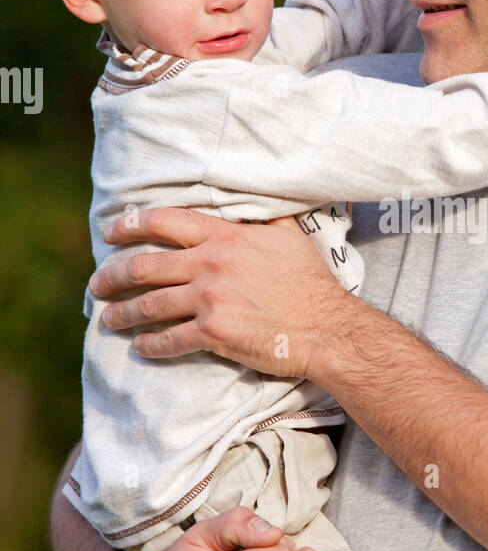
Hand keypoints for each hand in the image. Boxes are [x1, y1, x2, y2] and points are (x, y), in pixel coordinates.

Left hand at [89, 207, 353, 377]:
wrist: (327, 327)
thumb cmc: (311, 283)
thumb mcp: (288, 235)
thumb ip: (261, 217)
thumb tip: (247, 202)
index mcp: (226, 236)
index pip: (165, 222)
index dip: (131, 224)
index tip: (110, 233)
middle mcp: (211, 263)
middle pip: (145, 265)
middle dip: (113, 276)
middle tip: (97, 285)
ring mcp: (210, 299)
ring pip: (150, 305)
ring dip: (122, 313)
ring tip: (109, 319)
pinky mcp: (214, 333)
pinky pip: (169, 339)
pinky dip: (150, 345)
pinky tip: (142, 348)